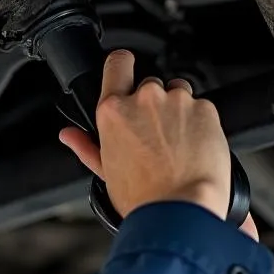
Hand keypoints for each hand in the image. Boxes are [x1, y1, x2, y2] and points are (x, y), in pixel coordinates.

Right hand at [58, 50, 232, 219]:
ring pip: (178, 93)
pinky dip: (200, 124)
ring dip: (178, 112)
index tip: (126, 76)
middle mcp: (144, 98)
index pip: (117, 63)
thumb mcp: (106, 172)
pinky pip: (202, 108)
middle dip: (154, 105)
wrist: (181, 210)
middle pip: (150, 85)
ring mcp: (177, 101)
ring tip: (176, 146)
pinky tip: (193, 149)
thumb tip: (69, 136)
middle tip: (155, 137)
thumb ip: (86, 146)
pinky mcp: (205, 109)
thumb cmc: (143, 198)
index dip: (122, 67)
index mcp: (113, 111)